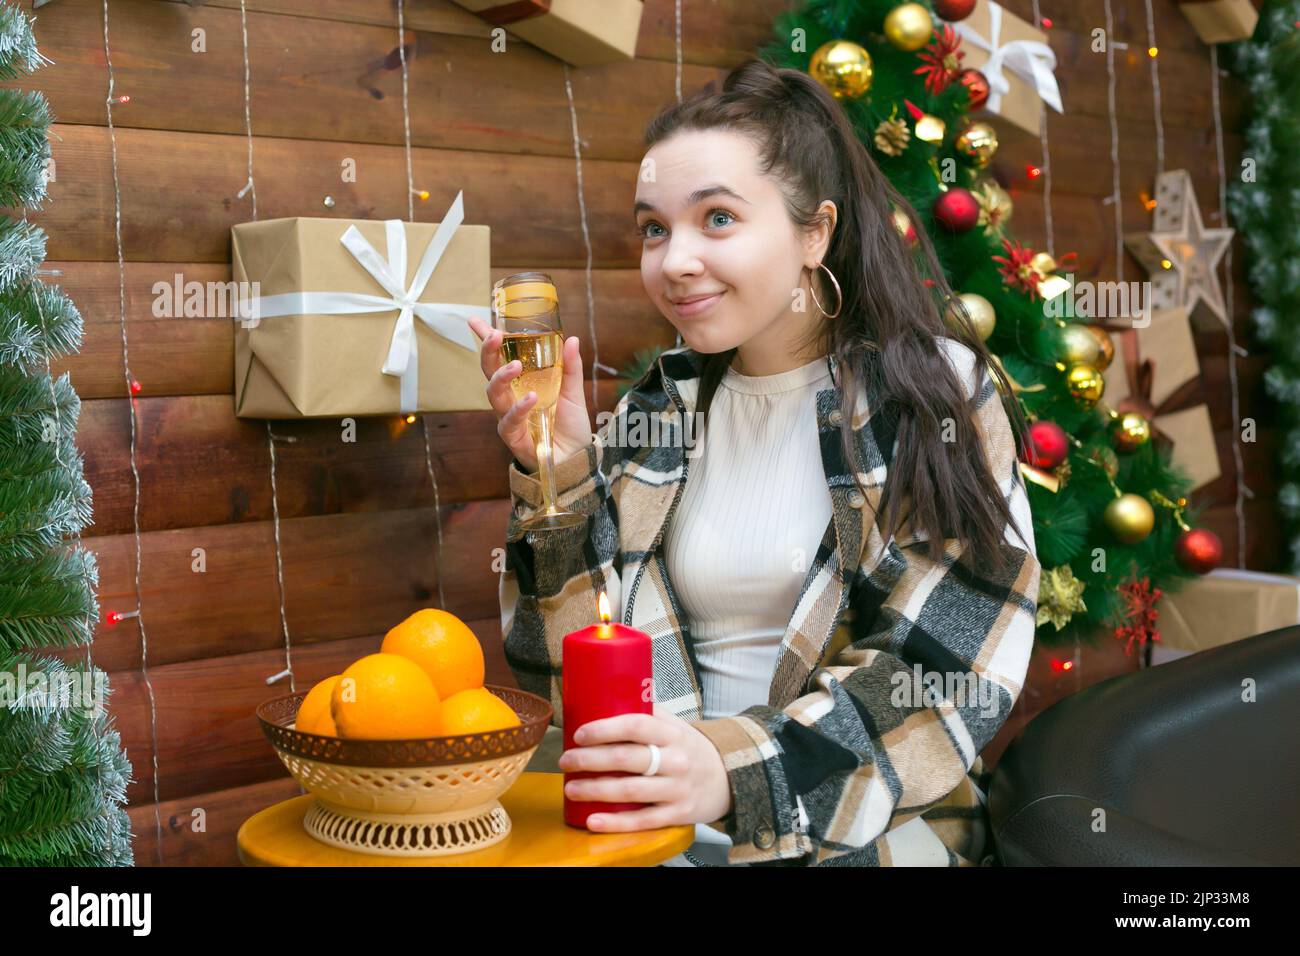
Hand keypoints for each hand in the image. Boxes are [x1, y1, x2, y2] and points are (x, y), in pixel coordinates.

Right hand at [467, 314, 593, 473]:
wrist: (577, 459)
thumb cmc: (570, 426)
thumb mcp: (574, 392)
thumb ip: (570, 368)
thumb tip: (571, 339)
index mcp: (521, 384)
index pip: (499, 359)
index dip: (486, 341)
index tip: (475, 321)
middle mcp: (510, 399)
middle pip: (489, 373)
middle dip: (488, 353)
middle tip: (493, 336)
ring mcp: (510, 418)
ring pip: (494, 395)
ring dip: (501, 378)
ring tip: (515, 365)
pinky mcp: (514, 438)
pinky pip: (510, 422)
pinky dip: (519, 408)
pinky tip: (531, 398)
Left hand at [556, 703, 732, 831]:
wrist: (730, 778)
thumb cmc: (689, 748)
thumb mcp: (675, 726)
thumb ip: (646, 714)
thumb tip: (604, 694)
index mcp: (672, 734)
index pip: (637, 725)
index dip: (605, 729)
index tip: (579, 734)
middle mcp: (676, 761)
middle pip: (628, 759)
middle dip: (590, 760)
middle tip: (565, 760)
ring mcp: (678, 789)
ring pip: (631, 790)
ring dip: (596, 790)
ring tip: (571, 788)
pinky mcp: (678, 815)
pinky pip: (643, 820)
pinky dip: (616, 822)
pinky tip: (593, 819)